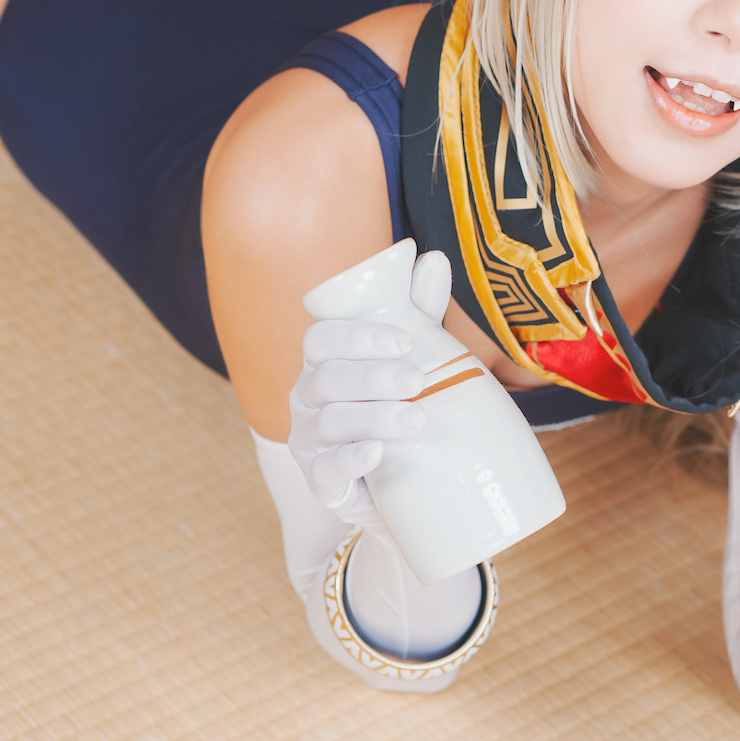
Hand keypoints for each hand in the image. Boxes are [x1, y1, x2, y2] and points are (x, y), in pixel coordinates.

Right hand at [288, 250, 452, 515]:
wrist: (402, 482)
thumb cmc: (399, 403)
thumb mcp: (414, 356)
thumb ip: (420, 310)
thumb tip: (432, 258)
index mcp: (325, 360)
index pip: (322, 338)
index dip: (358, 336)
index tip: (405, 340)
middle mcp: (307, 396)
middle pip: (326, 378)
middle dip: (372, 377)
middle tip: (417, 382)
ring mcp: (308, 440)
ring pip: (328, 422)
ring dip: (372, 417)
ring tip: (416, 420)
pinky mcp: (320, 481)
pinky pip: (325, 470)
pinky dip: (349, 459)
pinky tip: (377, 453)